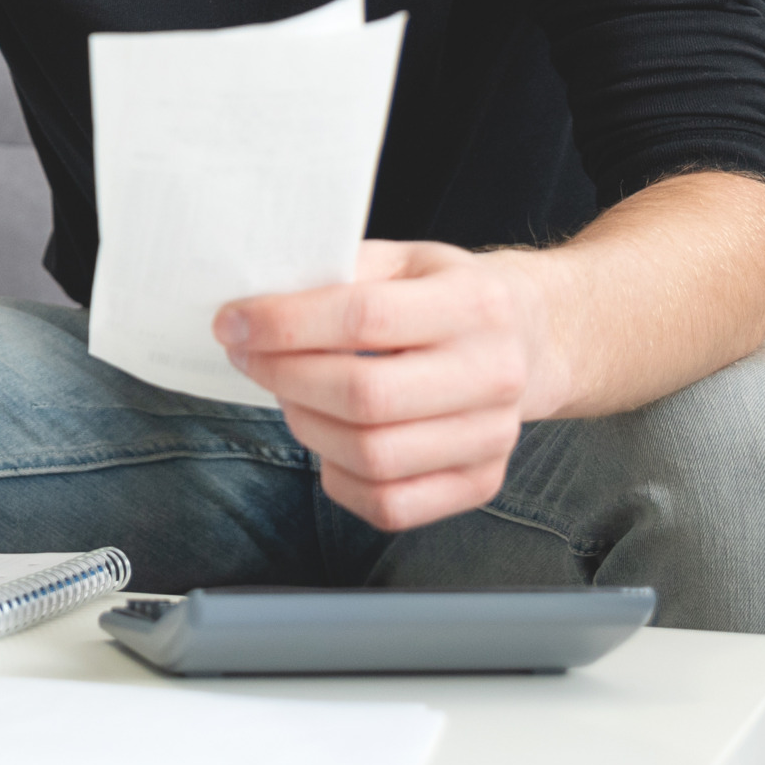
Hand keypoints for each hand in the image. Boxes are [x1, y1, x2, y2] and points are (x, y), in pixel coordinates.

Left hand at [214, 241, 572, 532]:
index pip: (364, 318)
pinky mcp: (480, 483)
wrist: (531, 339)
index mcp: (476, 303)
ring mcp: (492, 437)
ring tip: (288, 393)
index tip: (233, 322)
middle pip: (365, 395)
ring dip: (305, 425)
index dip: (285, 325)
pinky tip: (328, 440)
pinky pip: (390, 505)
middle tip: (248, 357)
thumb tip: (259, 304)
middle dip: (283, 376)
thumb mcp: (407, 259)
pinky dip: (339, 477)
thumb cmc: (451, 296)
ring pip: (371, 455)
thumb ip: (342, 274)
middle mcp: (493, 373)